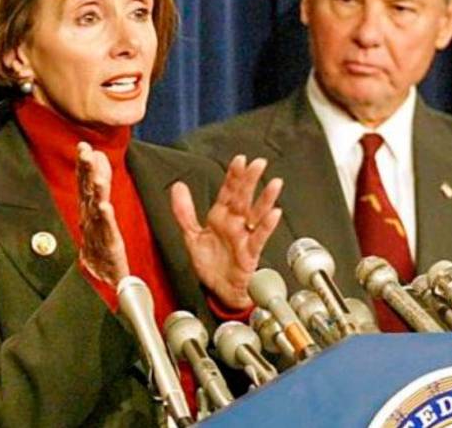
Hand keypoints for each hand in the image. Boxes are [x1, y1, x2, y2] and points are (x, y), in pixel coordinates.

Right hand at [76, 142, 129, 285]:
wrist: (103, 278)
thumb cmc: (101, 243)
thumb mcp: (99, 211)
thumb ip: (100, 184)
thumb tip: (98, 157)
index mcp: (89, 210)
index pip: (84, 183)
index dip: (83, 165)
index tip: (83, 146)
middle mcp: (90, 219)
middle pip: (87, 191)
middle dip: (85, 170)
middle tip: (84, 152)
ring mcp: (98, 232)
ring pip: (96, 207)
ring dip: (96, 190)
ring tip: (98, 176)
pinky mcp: (109, 245)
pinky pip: (107, 230)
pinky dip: (105, 218)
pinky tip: (105, 206)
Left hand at [171, 155, 282, 308]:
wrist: (219, 290)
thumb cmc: (211, 264)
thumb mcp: (192, 235)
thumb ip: (184, 211)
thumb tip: (177, 187)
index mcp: (220, 217)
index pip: (228, 191)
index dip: (233, 176)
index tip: (240, 160)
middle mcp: (234, 224)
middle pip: (243, 197)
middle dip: (250, 180)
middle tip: (258, 163)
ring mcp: (243, 237)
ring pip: (256, 214)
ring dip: (265, 199)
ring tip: (274, 184)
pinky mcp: (250, 252)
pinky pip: (259, 237)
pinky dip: (266, 225)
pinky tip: (274, 214)